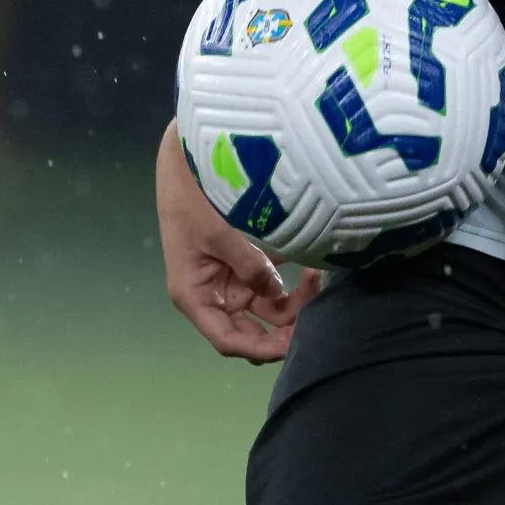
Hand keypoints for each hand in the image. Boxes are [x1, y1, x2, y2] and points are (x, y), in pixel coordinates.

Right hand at [157, 122, 318, 361]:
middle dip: (285, 326)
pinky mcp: (242, 260)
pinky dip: (290, 278)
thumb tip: (277, 292)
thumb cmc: (193, 196)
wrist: (186, 155)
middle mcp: (212, 293)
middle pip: (252, 328)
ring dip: (293, 299)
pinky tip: (311, 263)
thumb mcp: (220, 233)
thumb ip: (251, 268)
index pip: (229, 340)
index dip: (262, 349)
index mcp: (195, 295)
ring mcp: (228, 277)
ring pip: (267, 306)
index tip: (296, 344)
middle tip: (318, 314)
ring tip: (318, 277)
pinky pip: (271, 281)